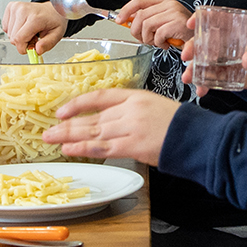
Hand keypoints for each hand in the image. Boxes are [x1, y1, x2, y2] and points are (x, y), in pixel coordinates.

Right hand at [2, 0, 67, 54]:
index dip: (23, 48)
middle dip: (22, 42)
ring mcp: (16, 7)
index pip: (19, 39)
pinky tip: (23, 25)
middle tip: (33, 36)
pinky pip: (5, 26)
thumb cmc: (54, 20)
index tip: (31, 47)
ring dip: (18, 35)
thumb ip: (47, 44)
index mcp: (35, 18)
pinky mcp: (11, 6)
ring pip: (9, 33)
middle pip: (13, 37)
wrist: (52, 8)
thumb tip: (37, 50)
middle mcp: (24, 10)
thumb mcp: (57, 35)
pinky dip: (13, 29)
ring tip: (29, 30)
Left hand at [40, 88, 180, 165]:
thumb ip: (131, 113)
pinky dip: (83, 148)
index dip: (78, 103)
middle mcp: (129, 110)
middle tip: (48, 130)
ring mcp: (130, 127)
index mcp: (135, 96)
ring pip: (92, 132)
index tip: (63, 110)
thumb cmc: (180, 125)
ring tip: (51, 139)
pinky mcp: (133, 146)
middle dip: (67, 125)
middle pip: (92, 117)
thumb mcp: (155, 108)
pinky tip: (69, 149)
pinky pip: (101, 147)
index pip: (100, 96)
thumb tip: (108, 125)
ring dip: (69, 136)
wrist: (197, 137)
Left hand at [117, 0, 191, 47]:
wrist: (199, 39)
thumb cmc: (180, 32)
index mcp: (164, 0)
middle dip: (137, 32)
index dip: (126, 10)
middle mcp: (169, 3)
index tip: (119, 20)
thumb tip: (127, 21)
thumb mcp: (162, 22)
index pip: (139, 0)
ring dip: (148, 39)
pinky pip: (157, 35)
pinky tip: (165, 44)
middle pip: (140, 16)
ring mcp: (174, 12)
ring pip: (146, 26)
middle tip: (145, 40)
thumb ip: (147, 19)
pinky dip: (158, 43)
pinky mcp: (177, 23)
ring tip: (157, 42)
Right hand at [180, 20, 246, 96]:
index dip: (202, 18)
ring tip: (189, 78)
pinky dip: (203, 83)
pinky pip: (210, 76)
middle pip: (205, 39)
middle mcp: (228, 41)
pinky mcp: (224, 73)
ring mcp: (224, 58)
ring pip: (203, 59)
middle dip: (192, 46)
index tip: (191, 23)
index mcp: (240, 28)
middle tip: (186, 56)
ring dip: (193, 68)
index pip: (218, 18)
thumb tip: (246, 59)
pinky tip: (201, 90)